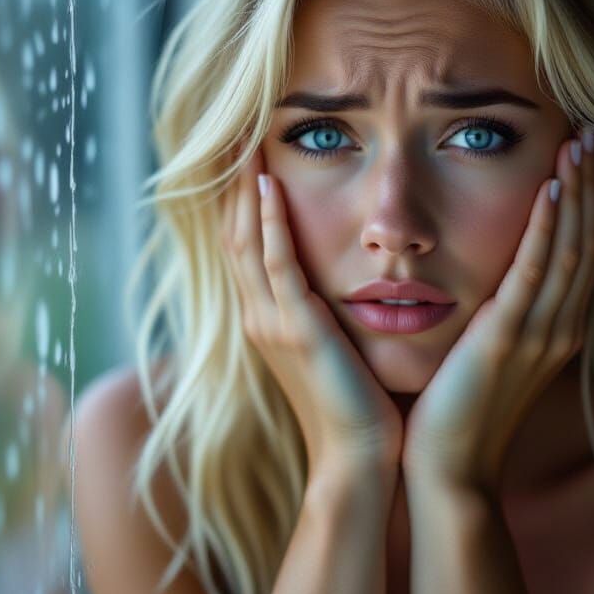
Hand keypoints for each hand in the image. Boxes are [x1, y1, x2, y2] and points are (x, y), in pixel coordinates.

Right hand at [223, 146, 403, 480]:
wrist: (360, 460)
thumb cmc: (358, 407)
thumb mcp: (335, 350)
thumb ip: (327, 314)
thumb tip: (342, 281)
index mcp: (268, 321)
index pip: (245, 247)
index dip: (241, 201)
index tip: (247, 155)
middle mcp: (260, 317)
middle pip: (234, 236)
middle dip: (233, 185)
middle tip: (235, 133)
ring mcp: (273, 323)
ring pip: (246, 243)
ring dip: (245, 190)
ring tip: (245, 141)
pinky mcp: (298, 330)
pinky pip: (276, 265)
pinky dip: (268, 224)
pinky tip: (268, 186)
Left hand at [401, 127, 593, 493]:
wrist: (448, 468)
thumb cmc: (460, 411)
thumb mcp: (492, 354)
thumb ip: (505, 315)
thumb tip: (500, 280)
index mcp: (557, 328)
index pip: (586, 250)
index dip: (591, 201)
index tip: (589, 155)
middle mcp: (560, 327)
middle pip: (590, 240)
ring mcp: (539, 333)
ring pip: (571, 248)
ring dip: (577, 193)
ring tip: (579, 142)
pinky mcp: (507, 339)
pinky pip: (535, 272)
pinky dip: (548, 228)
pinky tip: (551, 188)